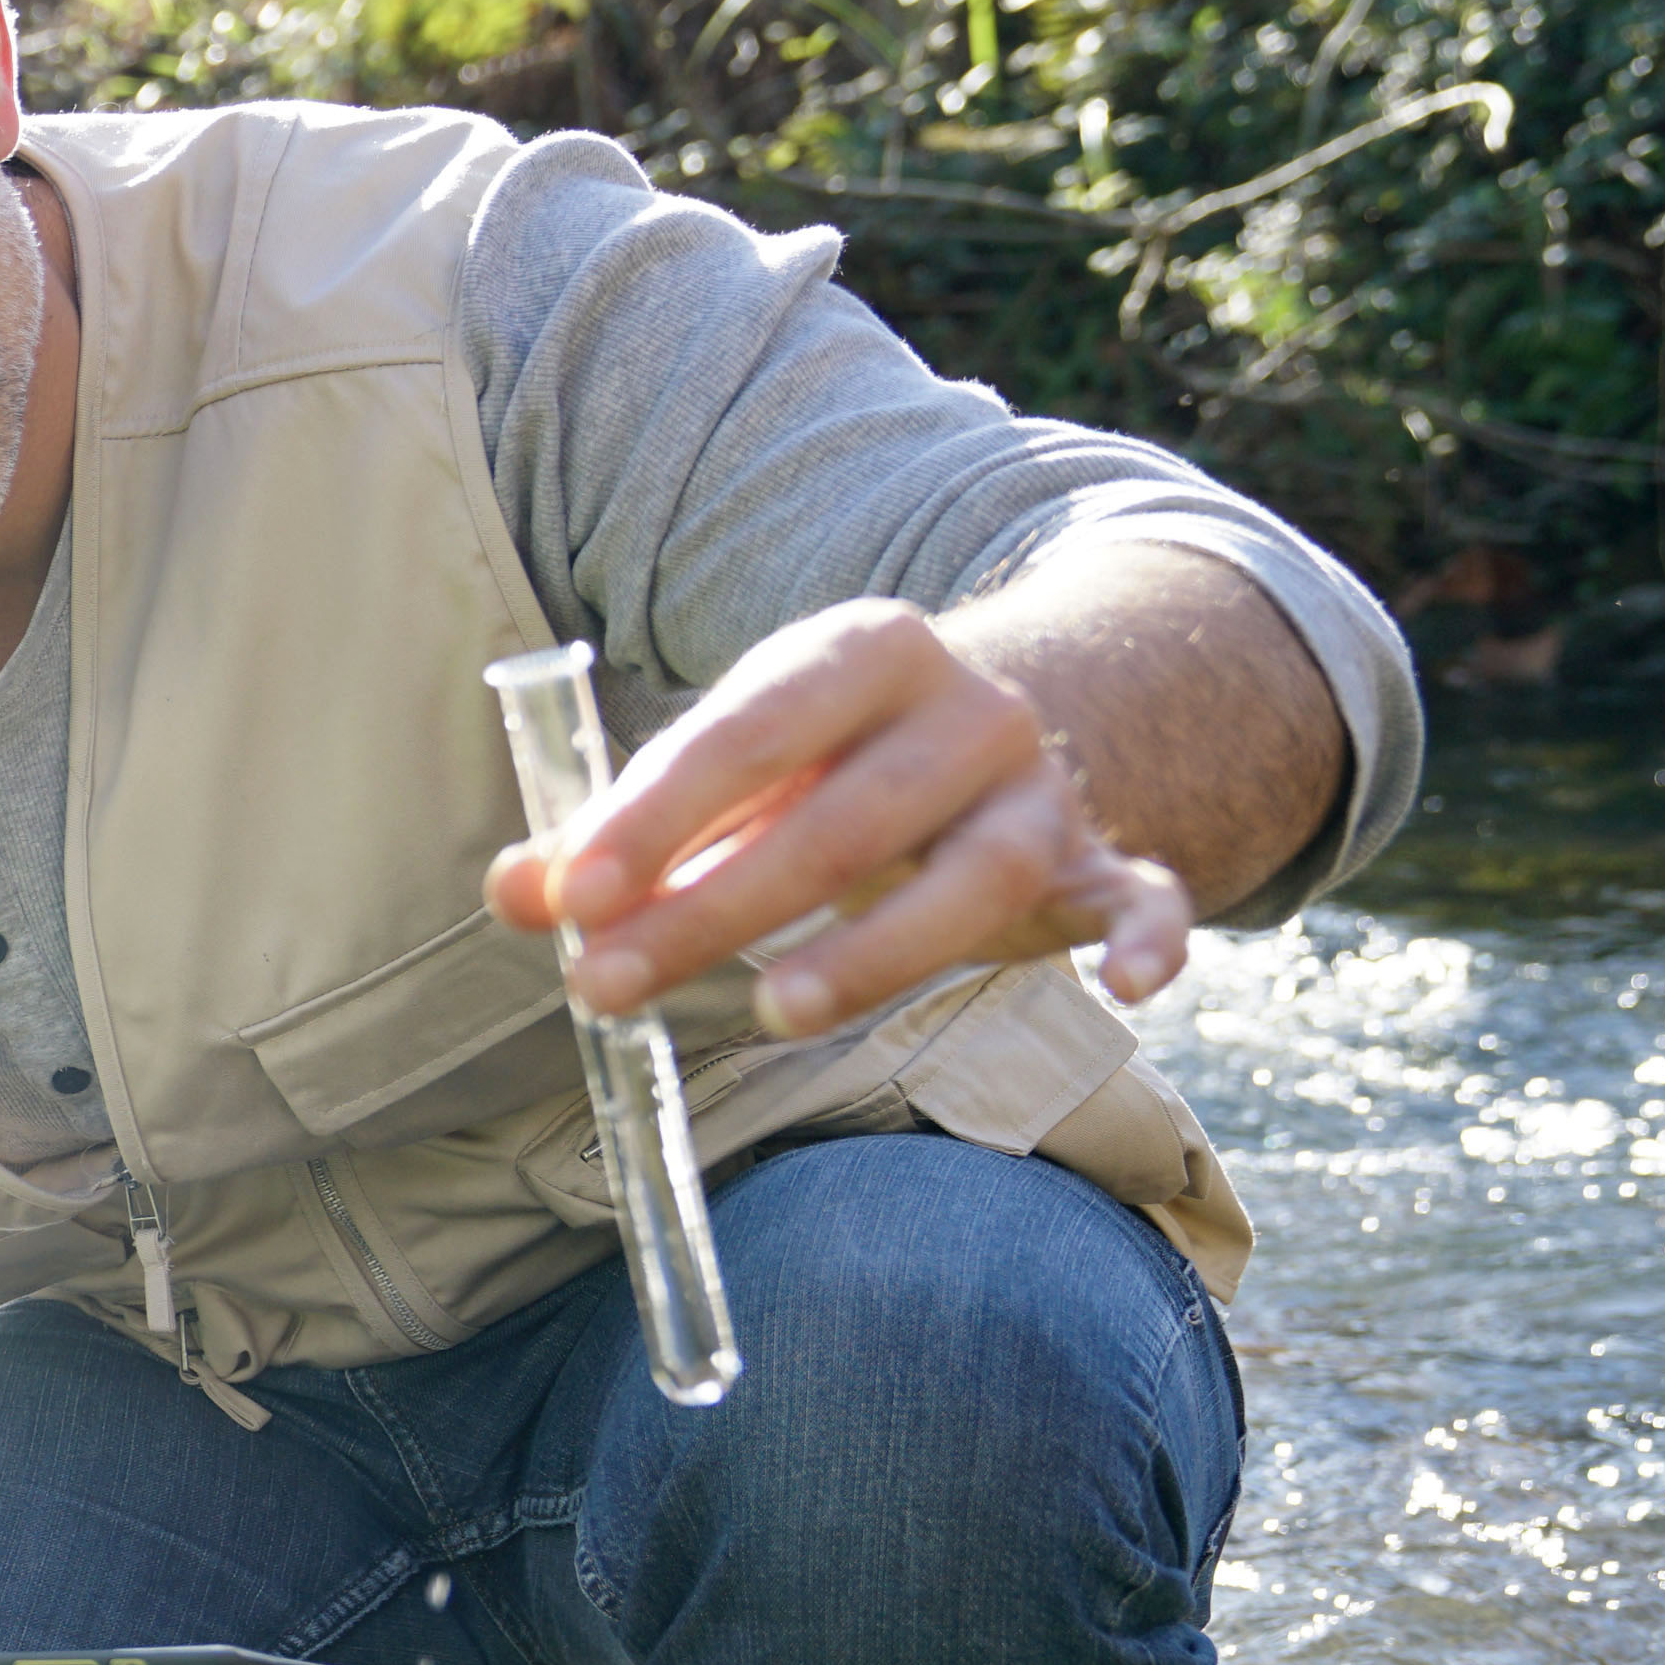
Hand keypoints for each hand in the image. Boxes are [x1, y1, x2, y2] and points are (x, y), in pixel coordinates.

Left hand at [487, 597, 1193, 1040]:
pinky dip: (1150, 937)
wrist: (983, 729)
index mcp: (858, 651)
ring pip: (973, 877)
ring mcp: (1040, 788)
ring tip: (773, 1012)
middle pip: (838, 822)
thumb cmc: (816, 763)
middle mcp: (964, 710)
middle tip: (606, 988)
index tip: (572, 895)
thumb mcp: (720, 773)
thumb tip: (514, 892)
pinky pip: (1146, 897)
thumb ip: (617, 833)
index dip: (655, 816)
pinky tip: (1131, 987)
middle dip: (715, 911)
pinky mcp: (1104, 862)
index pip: (747, 732)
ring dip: (873, 951)